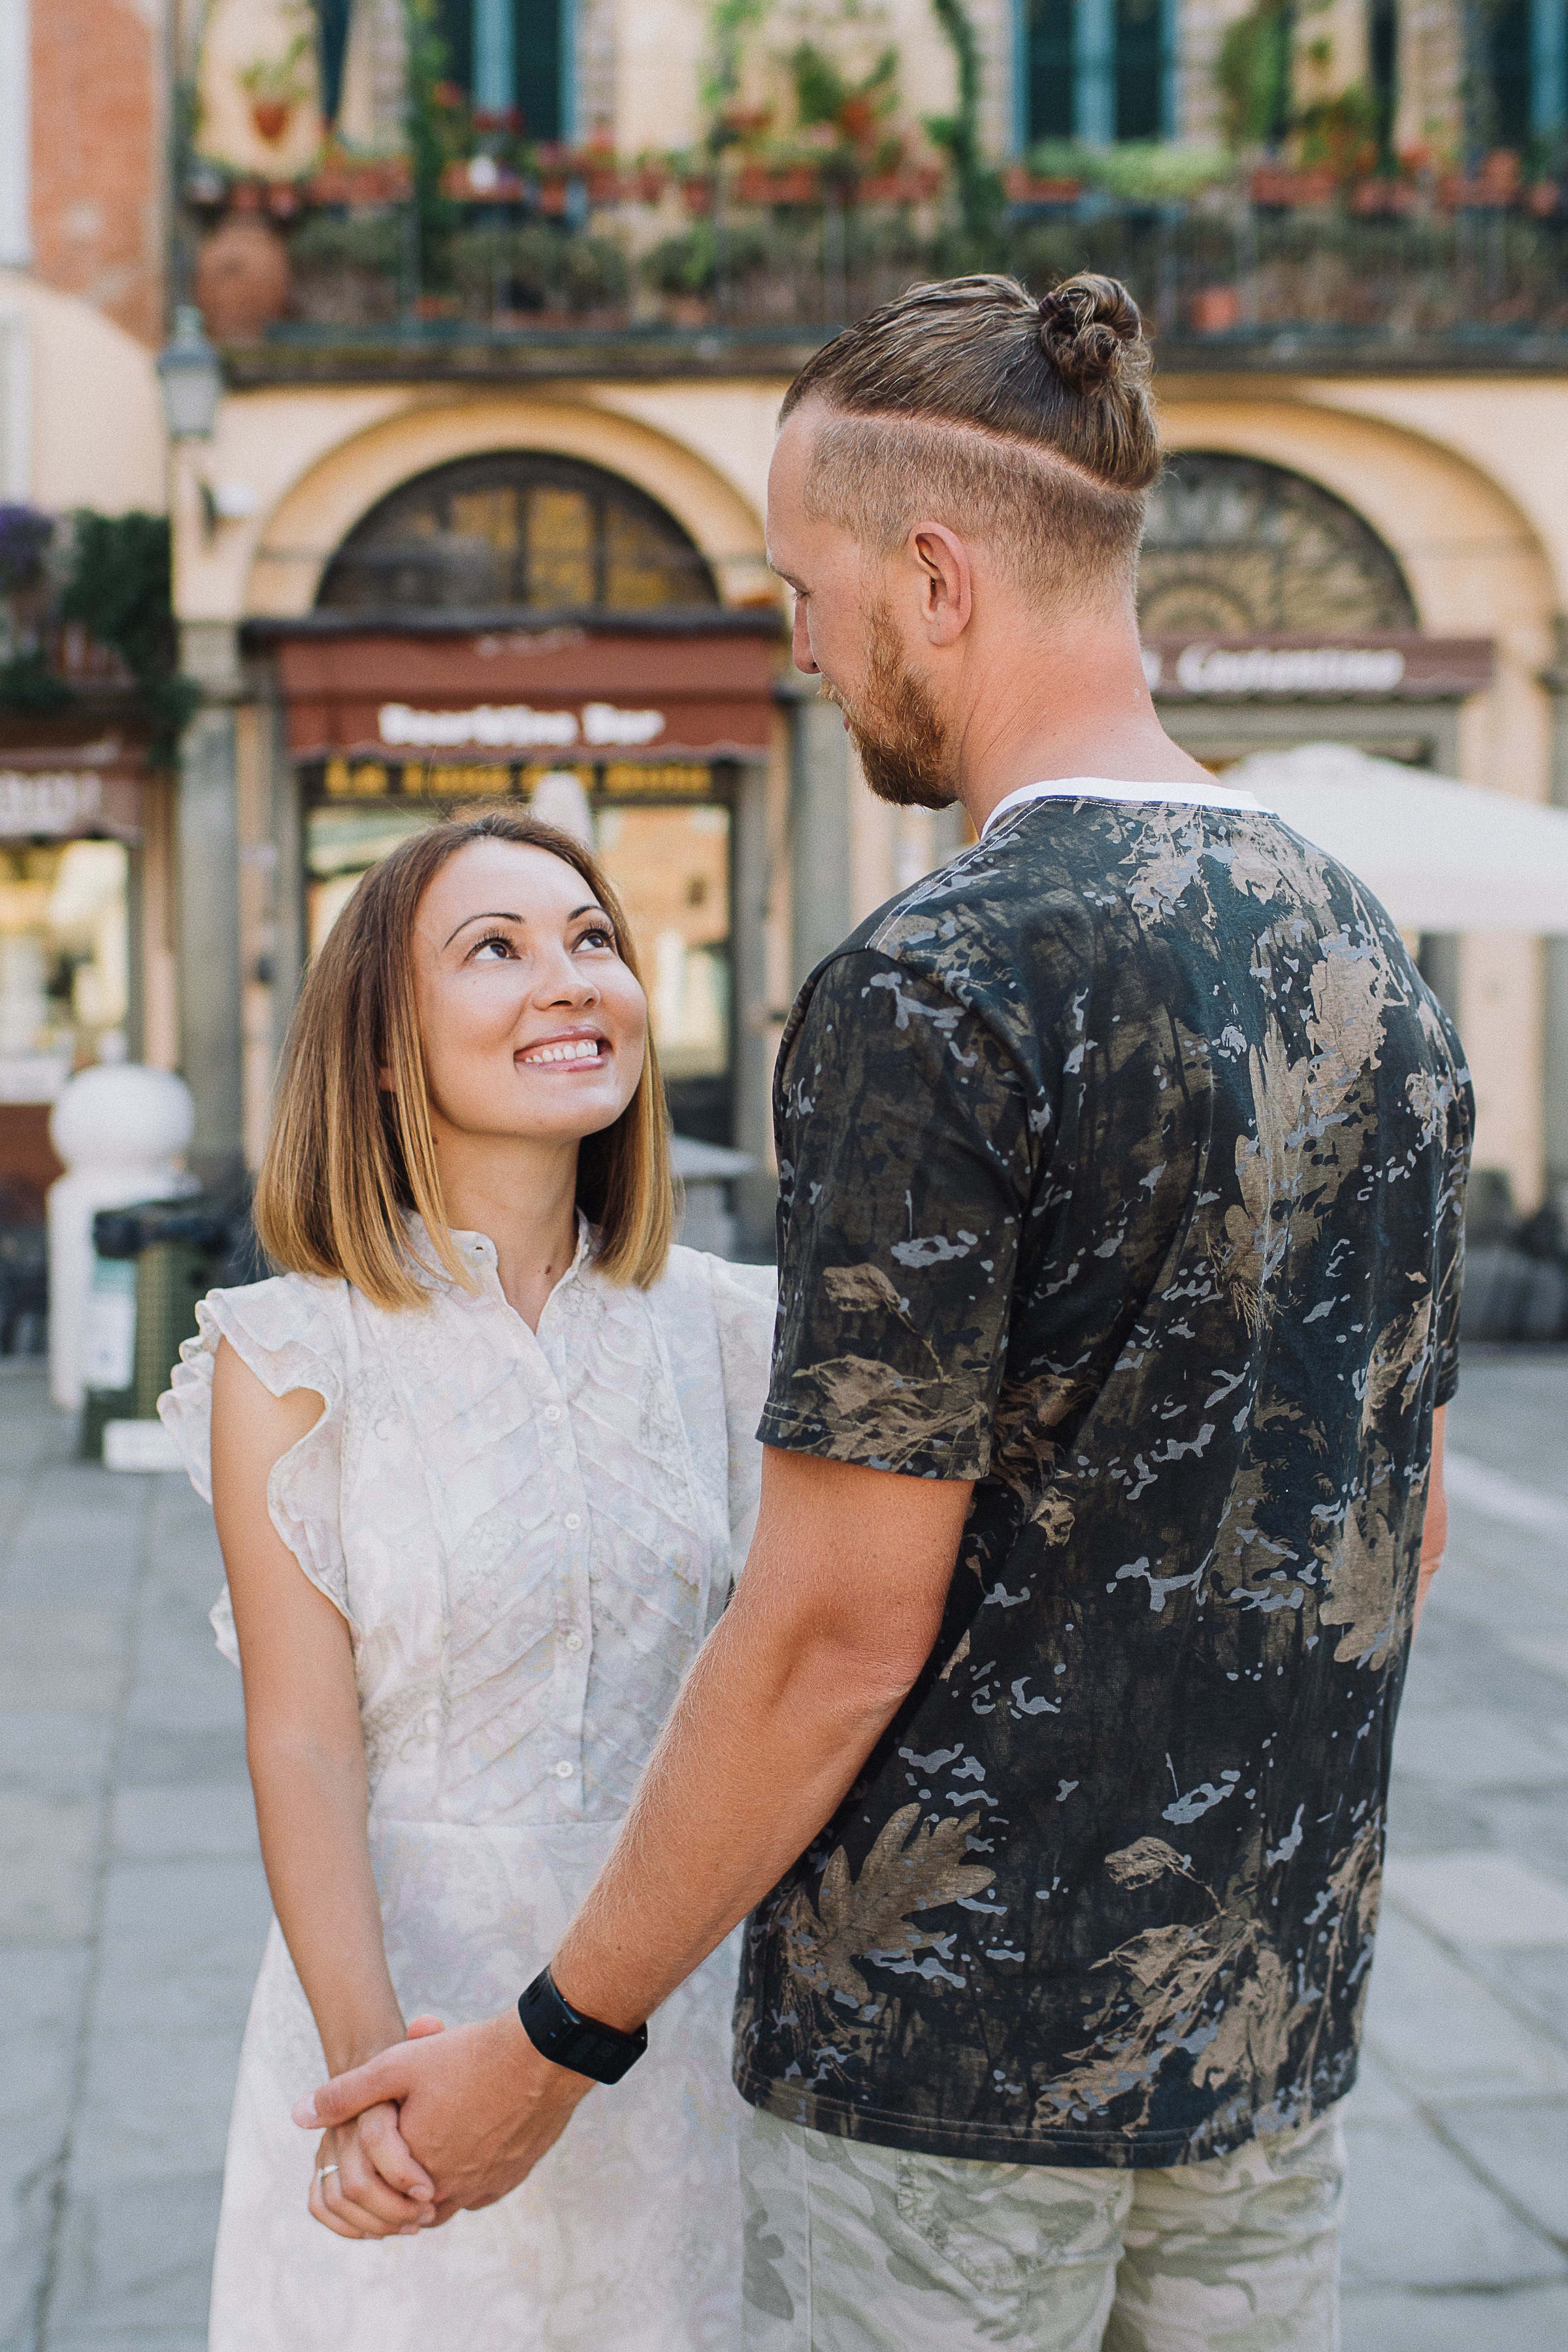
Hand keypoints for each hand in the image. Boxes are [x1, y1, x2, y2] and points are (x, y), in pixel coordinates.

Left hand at [295, 2008, 593, 2217]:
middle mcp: (450, 2190)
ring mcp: (485, 2186)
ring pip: (447, 2202)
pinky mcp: (513, 2176)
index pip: (377, 2194)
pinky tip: (469, 2148)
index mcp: (414, 2170)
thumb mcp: (397, 2065)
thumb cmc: (468, 2057)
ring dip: (432, 2184)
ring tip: (426, 2152)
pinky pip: (481, 2191)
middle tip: (396, 2153)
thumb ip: (346, 2094)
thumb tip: (298, 2114)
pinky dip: (468, 2177)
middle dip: (400, 2184)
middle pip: (411, 2205)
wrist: (542, 2056)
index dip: (370, 2172)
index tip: (371, 2148)